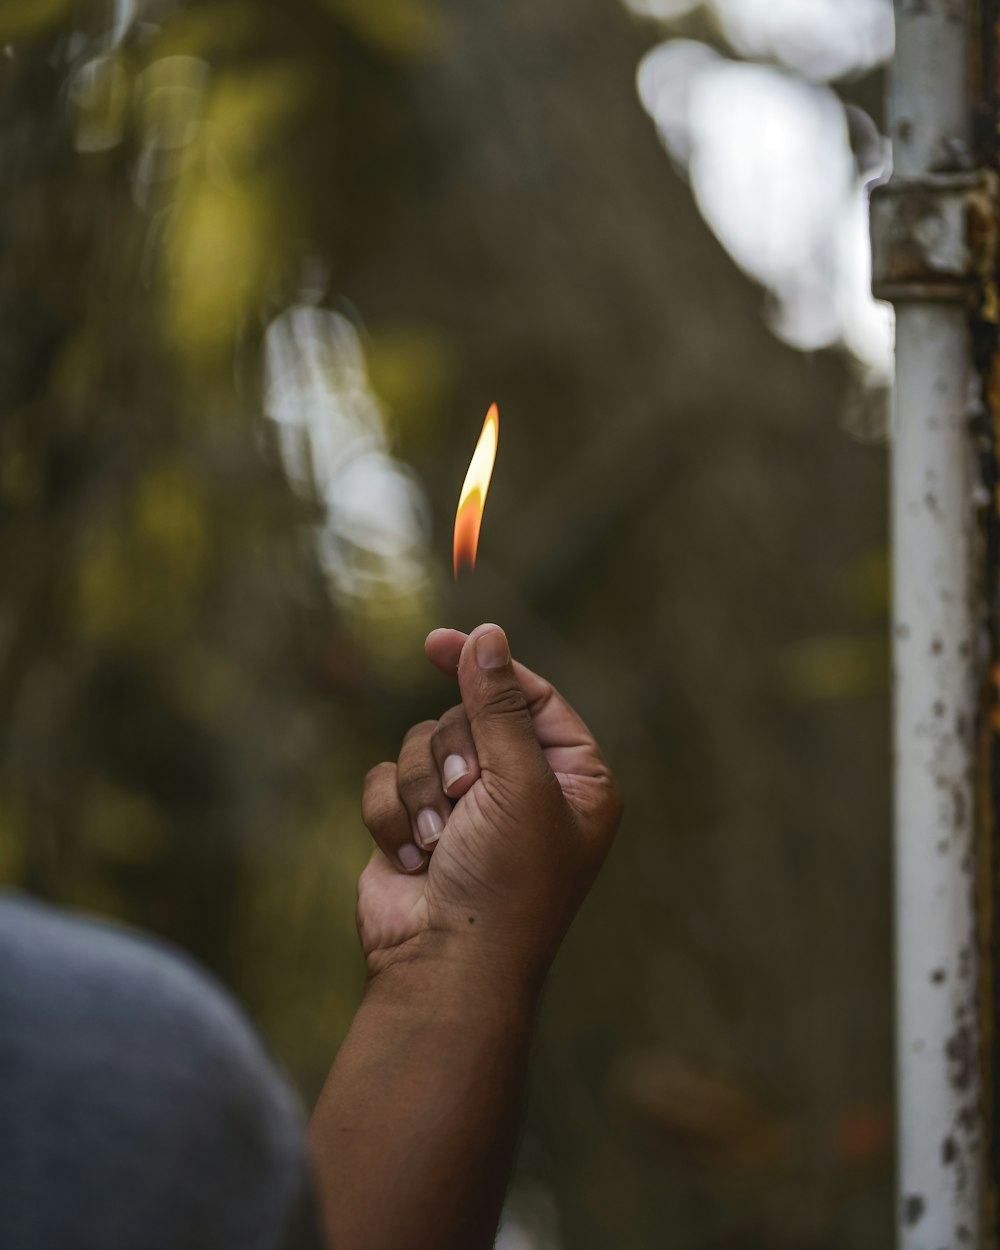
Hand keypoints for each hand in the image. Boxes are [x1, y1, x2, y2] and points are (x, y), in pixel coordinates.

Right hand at [358, 623, 622, 994]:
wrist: (444, 967)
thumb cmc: (504, 884)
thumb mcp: (518, 784)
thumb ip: (499, 706)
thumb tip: (488, 635)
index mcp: (571, 778)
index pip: (530, 696)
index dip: (487, 666)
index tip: (438, 642)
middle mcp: (521, 786)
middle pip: (468, 716)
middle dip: (456, 757)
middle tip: (466, 799)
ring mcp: (465, 806)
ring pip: (420, 743)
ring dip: (424, 794)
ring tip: (440, 844)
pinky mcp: (414, 823)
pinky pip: (385, 779)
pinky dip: (392, 817)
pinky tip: (413, 861)